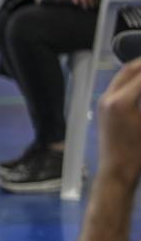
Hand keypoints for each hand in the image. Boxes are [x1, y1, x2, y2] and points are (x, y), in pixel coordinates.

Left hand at [97, 60, 140, 183]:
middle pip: (129, 70)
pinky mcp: (102, 107)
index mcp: (121, 101)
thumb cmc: (139, 152)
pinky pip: (117, 86)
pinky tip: (140, 81)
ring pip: (121, 76)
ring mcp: (103, 101)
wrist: (117, 170)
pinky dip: (130, 79)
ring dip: (137, 69)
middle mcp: (108, 97)